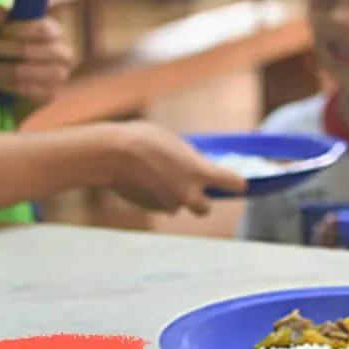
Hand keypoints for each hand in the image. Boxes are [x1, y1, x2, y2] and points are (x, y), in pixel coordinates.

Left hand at [0, 8, 74, 105]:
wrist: (35, 86)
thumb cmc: (23, 54)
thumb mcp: (15, 36)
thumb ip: (6, 24)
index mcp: (56, 33)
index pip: (41, 29)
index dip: (18, 29)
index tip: (0, 32)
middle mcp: (63, 54)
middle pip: (26, 50)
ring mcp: (59, 76)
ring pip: (21, 70)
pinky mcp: (49, 94)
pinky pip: (22, 88)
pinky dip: (4, 84)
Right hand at [99, 122, 247, 216]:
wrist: (112, 155)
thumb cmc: (144, 140)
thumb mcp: (175, 143)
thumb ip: (189, 158)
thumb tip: (194, 165)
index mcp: (200, 172)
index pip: (235, 184)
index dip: (236, 184)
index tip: (236, 183)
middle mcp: (189, 193)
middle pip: (205, 208)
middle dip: (200, 200)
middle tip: (191, 186)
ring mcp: (169, 204)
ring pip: (177, 206)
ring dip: (173, 196)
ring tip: (157, 176)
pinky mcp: (151, 208)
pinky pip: (159, 205)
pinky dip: (156, 197)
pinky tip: (143, 180)